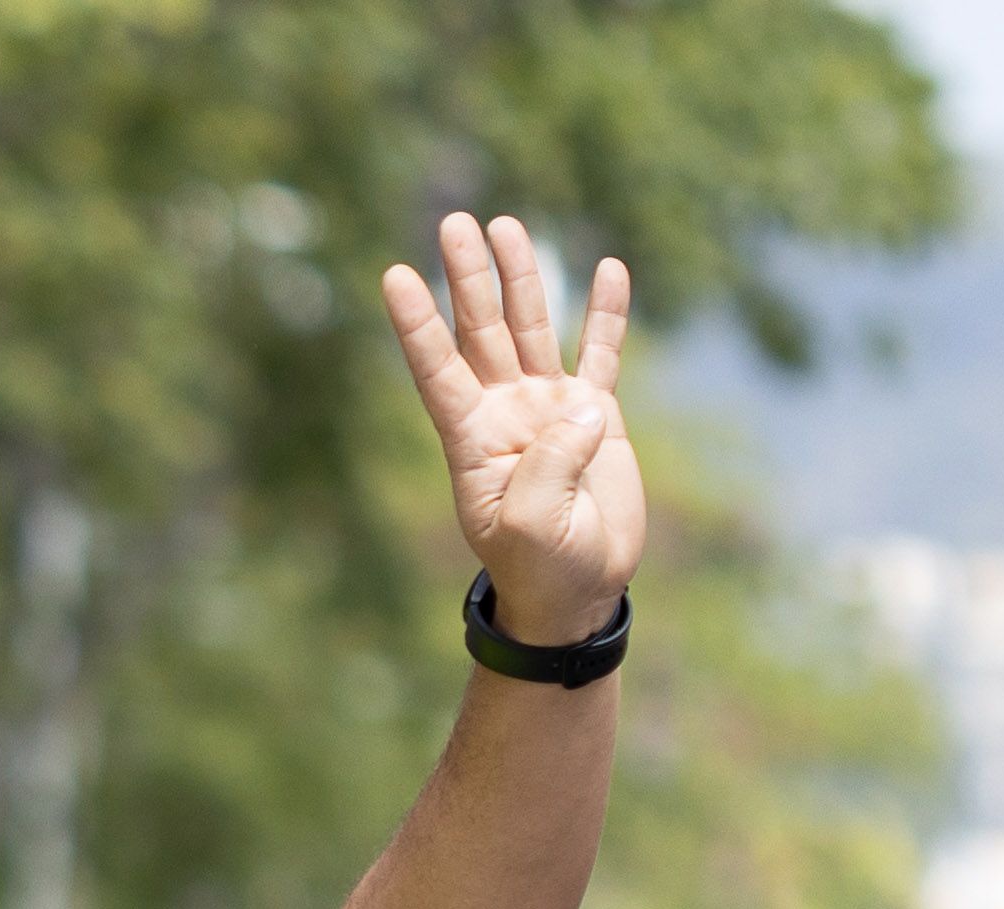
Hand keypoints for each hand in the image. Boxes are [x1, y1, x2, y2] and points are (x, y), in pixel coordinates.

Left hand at [382, 214, 643, 649]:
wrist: (579, 589)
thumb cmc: (541, 566)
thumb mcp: (531, 525)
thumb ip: (550, 464)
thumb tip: (583, 405)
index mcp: (473, 439)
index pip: (437, 371)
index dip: (418, 325)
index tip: (395, 276)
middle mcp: (504, 412)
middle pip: (480, 331)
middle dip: (468, 277)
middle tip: (452, 223)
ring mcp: (548, 408)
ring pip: (531, 327)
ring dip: (521, 277)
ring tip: (504, 225)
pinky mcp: (594, 415)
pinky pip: (600, 353)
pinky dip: (606, 313)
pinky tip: (608, 268)